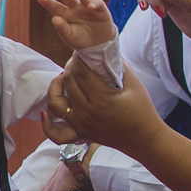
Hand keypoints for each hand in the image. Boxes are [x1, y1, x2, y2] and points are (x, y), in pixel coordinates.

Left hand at [37, 0, 116, 49]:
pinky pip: (98, 2)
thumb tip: (54, 19)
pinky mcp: (100, 9)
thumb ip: (62, 28)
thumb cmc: (80, 40)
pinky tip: (90, 6)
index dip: (48, 2)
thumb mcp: (69, 37)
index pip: (55, 6)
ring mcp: (87, 7)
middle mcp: (75, 7)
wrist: (97, 45)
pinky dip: (95, 3)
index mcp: (65, 14)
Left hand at [41, 58, 166, 162]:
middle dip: (69, 67)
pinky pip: (57, 134)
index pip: (81, 72)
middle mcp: (87, 112)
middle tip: (75, 61)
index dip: (78, 59)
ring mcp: (81, 124)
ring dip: (54, 88)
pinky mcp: (80, 134)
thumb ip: (119, 67)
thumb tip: (103, 52)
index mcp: (102, 99)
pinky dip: (48, 125)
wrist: (144, 138)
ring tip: (61, 79)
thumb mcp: (134, 84)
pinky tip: (46, 114)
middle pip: (68, 83)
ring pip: (55, 104)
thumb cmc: (142, 110)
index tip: (80, 52)